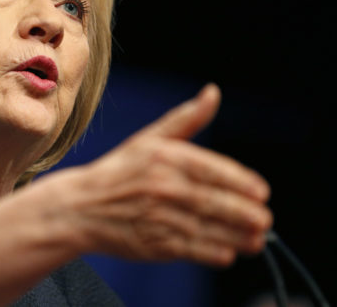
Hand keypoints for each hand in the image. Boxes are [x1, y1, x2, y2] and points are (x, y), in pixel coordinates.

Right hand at [64, 83, 271, 265]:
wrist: (81, 207)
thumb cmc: (119, 171)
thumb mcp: (149, 139)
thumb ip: (186, 118)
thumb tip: (213, 92)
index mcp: (165, 157)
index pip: (213, 169)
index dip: (241, 183)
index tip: (261, 192)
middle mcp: (163, 186)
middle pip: (215, 202)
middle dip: (246, 213)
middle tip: (264, 220)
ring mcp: (158, 216)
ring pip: (208, 228)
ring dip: (237, 236)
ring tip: (256, 239)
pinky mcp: (153, 243)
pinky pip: (191, 250)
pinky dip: (213, 253)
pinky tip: (228, 253)